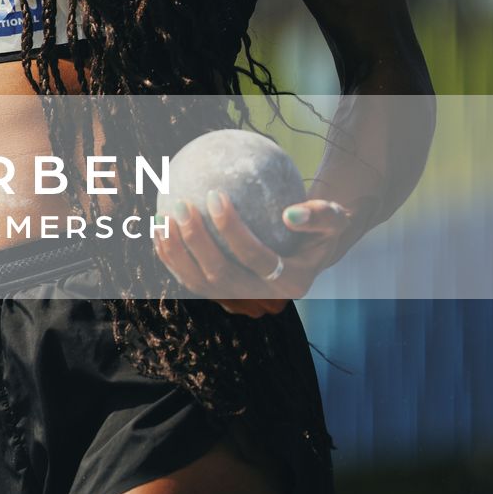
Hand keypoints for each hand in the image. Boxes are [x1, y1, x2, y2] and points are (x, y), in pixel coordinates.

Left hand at [154, 192, 351, 317]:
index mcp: (292, 282)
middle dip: (197, 243)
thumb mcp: (334, 217)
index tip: (215, 193)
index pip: (256, 258)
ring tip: (161, 219)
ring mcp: (241, 300)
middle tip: (182, 205)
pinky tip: (159, 229)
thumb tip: (290, 215)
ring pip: (200, 284)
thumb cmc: (320, 224)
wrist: (309, 247)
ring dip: (176, 254)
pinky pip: (192, 280)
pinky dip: (172, 258)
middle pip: (222, 275)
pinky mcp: (222, 295)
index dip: (233, 230)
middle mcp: (264, 297)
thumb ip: (319, 215)